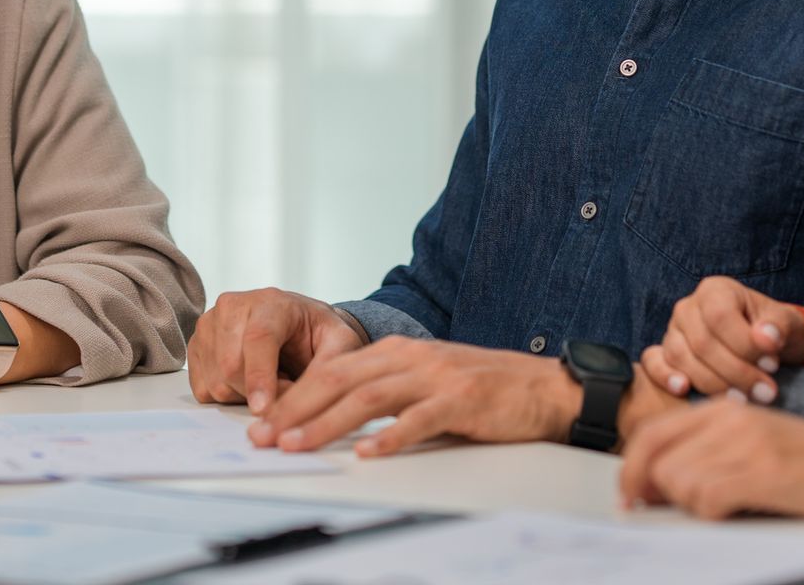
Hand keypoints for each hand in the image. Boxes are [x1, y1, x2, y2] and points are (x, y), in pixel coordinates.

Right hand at [187, 288, 366, 413]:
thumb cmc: (319, 335)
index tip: (263, 410)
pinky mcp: (196, 347)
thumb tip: (299, 407)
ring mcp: (209, 325)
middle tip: (286, 388)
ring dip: (245, 396)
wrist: (299, 325)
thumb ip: (325, 371)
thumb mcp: (340, 345)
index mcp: (270, 302)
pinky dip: (228, 396)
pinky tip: (247, 380)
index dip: (260, 377)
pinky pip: (204, 389)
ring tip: (270, 378)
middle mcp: (232, 307)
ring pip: (217, 382)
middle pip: (231, 366)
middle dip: (259, 393)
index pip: (258, 339)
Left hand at [250, 336, 580, 456]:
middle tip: (262, 437)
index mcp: (396, 350)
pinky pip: (420, 418)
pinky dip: (391, 435)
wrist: (543, 387)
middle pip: (339, 380)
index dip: (292, 396)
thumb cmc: (483, 389)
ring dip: (327, 423)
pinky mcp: (462, 399)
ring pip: (369, 397)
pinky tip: (368, 452)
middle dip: (295, 409)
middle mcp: (410, 356)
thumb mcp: (425, 380)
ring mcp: (436, 376)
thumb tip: (333, 416)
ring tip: (297, 444)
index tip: (261, 423)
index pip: (331, 371)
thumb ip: (386, 390)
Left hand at [619, 397, 803, 518]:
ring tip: (722, 512)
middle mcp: (728, 419)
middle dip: (658, 496)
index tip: (631, 500)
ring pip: (678, 483)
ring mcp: (747, 444)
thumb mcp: (754, 445)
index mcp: (721, 410)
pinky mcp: (766, 473)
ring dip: (691, 509)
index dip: (631, 471)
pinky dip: (712, 516)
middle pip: (657, 462)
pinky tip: (735, 515)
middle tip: (672, 515)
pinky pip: (708, 500)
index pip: (651, 435)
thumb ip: (709, 454)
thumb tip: (657, 488)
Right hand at [642, 276, 803, 403]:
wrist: (767, 348)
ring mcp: (673, 331)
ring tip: (746, 399)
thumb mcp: (787, 324)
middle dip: (737, 373)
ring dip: (714, 384)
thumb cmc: (774, 332)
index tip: (773, 365)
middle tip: (767, 393)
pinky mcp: (664, 353)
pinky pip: (653, 363)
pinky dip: (664, 377)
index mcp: (716, 290)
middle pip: (702, 343)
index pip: (720, 317)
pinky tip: (683, 390)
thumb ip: (778, 327)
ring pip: (682, 358)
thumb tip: (767, 338)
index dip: (744, 345)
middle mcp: (688, 307)